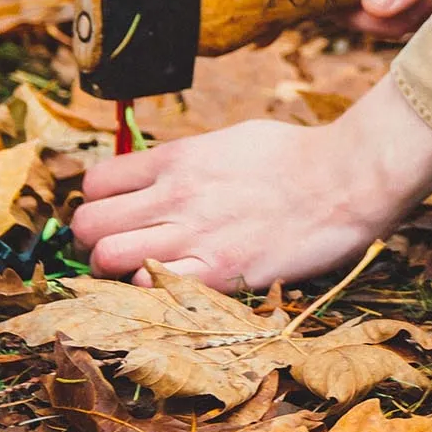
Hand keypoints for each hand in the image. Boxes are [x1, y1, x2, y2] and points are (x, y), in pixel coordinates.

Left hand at [72, 76, 431, 289]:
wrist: (345, 179)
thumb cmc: (296, 156)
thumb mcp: (233, 139)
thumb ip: (188, 160)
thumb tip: (158, 175)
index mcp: (180, 157)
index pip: (96, 181)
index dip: (99, 199)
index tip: (118, 210)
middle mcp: (175, 195)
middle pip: (86, 224)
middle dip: (94, 237)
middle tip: (121, 244)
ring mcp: (192, 235)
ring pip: (102, 258)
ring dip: (113, 269)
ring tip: (141, 269)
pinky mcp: (214, 273)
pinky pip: (145, 289)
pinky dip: (146, 291)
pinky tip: (170, 284)